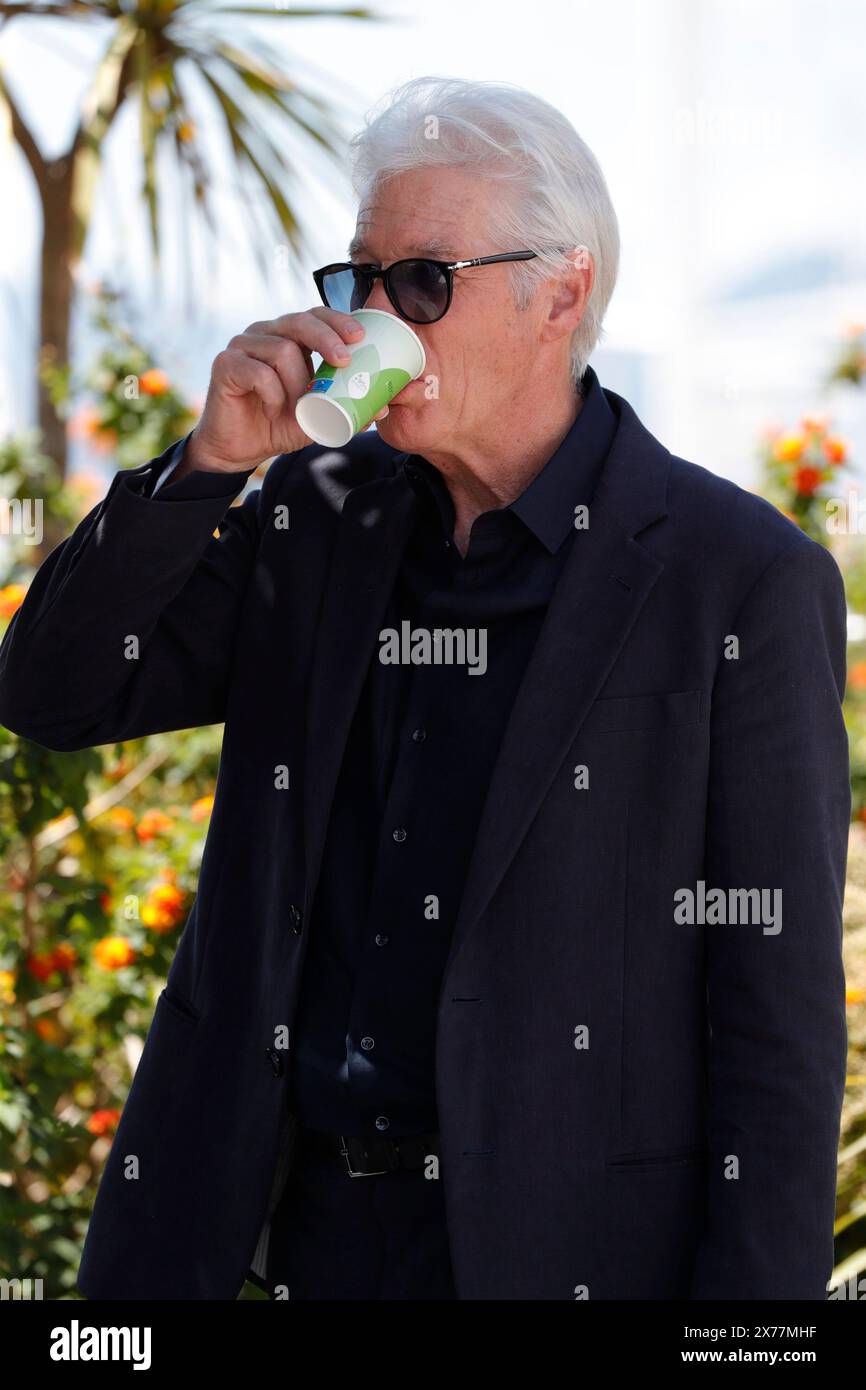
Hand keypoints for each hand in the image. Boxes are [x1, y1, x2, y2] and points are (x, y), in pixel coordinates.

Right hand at [185, 308, 389, 472]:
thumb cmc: (279, 424)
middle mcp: (265, 333)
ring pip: (281, 350)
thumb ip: (347, 408)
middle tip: (345, 361)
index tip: (360, 337)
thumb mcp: (319, 416)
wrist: (239, 449)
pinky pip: (257, 372)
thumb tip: (385, 408)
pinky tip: (273, 408)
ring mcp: (242, 345)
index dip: (337, 321)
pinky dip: (272, 393)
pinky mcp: (225, 364)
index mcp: (288, 336)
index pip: (315, 315)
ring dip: (296, 382)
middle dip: (326, 338)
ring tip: (296, 405)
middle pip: (299, 321)